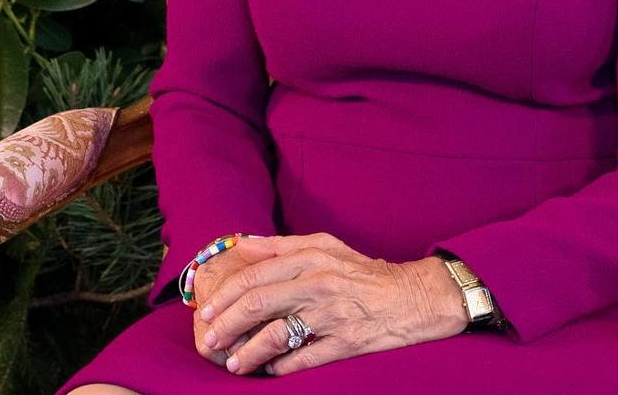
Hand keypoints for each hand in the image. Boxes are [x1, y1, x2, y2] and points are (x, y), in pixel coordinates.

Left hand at [195, 231, 468, 376]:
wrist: (411, 297)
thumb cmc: (362, 271)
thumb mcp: (325, 246)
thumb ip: (282, 245)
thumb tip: (242, 245)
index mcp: (311, 257)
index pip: (257, 274)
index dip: (226, 295)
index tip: (206, 311)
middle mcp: (319, 282)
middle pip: (261, 302)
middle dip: (228, 323)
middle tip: (210, 340)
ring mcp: (333, 314)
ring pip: (279, 333)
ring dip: (250, 352)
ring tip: (234, 364)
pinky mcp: (346, 343)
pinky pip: (305, 358)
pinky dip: (282, 367)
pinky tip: (269, 371)